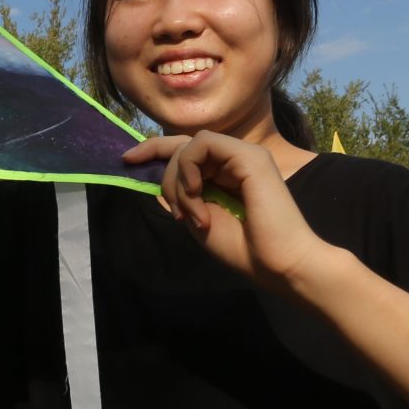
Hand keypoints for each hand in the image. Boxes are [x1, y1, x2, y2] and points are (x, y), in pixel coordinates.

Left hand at [121, 132, 332, 290]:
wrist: (281, 265)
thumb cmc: (247, 251)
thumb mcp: (200, 223)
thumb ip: (181, 199)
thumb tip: (155, 183)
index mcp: (225, 177)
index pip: (185, 152)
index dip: (153, 151)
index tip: (126, 161)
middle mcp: (234, 161)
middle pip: (181, 146)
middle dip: (165, 176)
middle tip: (177, 214)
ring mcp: (243, 155)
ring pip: (188, 145)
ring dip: (178, 179)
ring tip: (192, 211)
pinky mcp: (248, 155)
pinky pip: (202, 143)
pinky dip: (189, 167)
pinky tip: (196, 193)